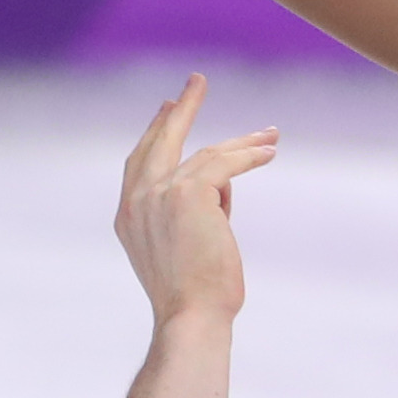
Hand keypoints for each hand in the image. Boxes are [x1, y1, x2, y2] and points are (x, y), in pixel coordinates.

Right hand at [112, 73, 275, 326]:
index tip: (169, 110)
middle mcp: (136, 200)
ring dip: (242, 143)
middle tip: (196, 82)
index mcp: (128, 216)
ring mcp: (159, 194)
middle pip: (160, 140)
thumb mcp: (183, 250)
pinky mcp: (188, 192)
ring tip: (269, 134)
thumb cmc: (195, 299)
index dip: (156, 133)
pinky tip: (270, 153)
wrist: (192, 316)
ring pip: (206, 154)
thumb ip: (190, 216)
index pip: (140, 162)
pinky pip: (224, 164)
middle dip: (181, 110)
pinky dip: (250, 157)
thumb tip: (221, 190)